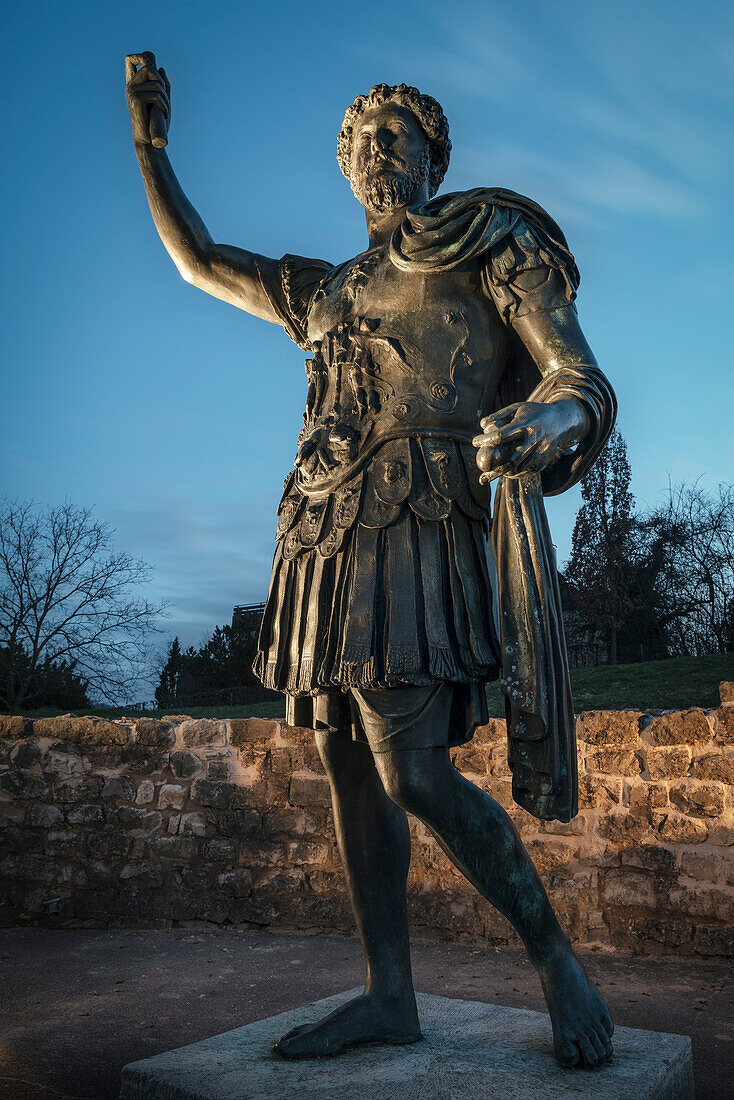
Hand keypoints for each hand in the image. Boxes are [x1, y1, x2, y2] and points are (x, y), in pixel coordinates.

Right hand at [125, 52, 169, 146]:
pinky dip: (164, 104)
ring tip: (165, 109)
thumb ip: (162, 85)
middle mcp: (131, 85)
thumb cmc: (155, 122)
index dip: (142, 56)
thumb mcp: (162, 100)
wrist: (149, 140)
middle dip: (161, 80)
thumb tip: (161, 68)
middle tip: (165, 96)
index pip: (131, 59)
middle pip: (148, 65)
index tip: (152, 66)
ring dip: (166, 97)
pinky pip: (156, 94)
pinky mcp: (136, 99)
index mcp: (134, 84)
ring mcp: (132, 91)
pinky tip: (163, 113)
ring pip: (156, 83)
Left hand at [473, 398, 588, 482]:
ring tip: (489, 475)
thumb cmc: (534, 413)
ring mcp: (540, 452)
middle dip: (493, 469)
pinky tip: (504, 473)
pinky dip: (513, 474)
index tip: (474, 442)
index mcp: (526, 424)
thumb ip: (499, 415)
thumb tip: (482, 426)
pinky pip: (525, 472)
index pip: (502, 435)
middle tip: (480, 476)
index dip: (486, 440)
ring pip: (517, 468)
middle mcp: (534, 439)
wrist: (562, 422)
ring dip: (501, 473)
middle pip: (510, 459)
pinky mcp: (543, 462)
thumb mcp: (518, 408)